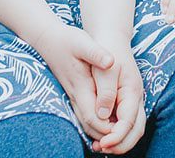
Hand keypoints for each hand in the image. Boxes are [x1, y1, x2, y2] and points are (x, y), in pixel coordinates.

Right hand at [28, 21, 114, 140]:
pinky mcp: (75, 94)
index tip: (122, 128)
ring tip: (121, 133)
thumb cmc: (67, 40)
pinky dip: (97, 123)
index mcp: (81, 87)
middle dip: (107, 136)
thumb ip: (96, 54)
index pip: (93, 117)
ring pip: (87, 123)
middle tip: (125, 136)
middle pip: (90, 126)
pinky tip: (111, 121)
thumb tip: (110, 62)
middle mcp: (76, 96)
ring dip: (102, 131)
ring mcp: (74, 96)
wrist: (49, 39)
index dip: (107, 128)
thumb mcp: (83, 42)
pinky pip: (85, 115)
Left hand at [89, 30, 145, 154]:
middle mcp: (135, 97)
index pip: (128, 122)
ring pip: (132, 128)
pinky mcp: (125, 100)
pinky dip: (115, 132)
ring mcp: (131, 99)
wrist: (111, 36)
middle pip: (136, 130)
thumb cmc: (106, 49)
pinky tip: (100, 134)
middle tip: (101, 149)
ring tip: (99, 146)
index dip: (116, 136)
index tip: (102, 143)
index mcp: (132, 90)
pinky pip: (124, 122)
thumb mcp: (104, 69)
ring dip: (118, 140)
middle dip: (120, 144)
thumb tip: (103, 115)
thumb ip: (105, 91)